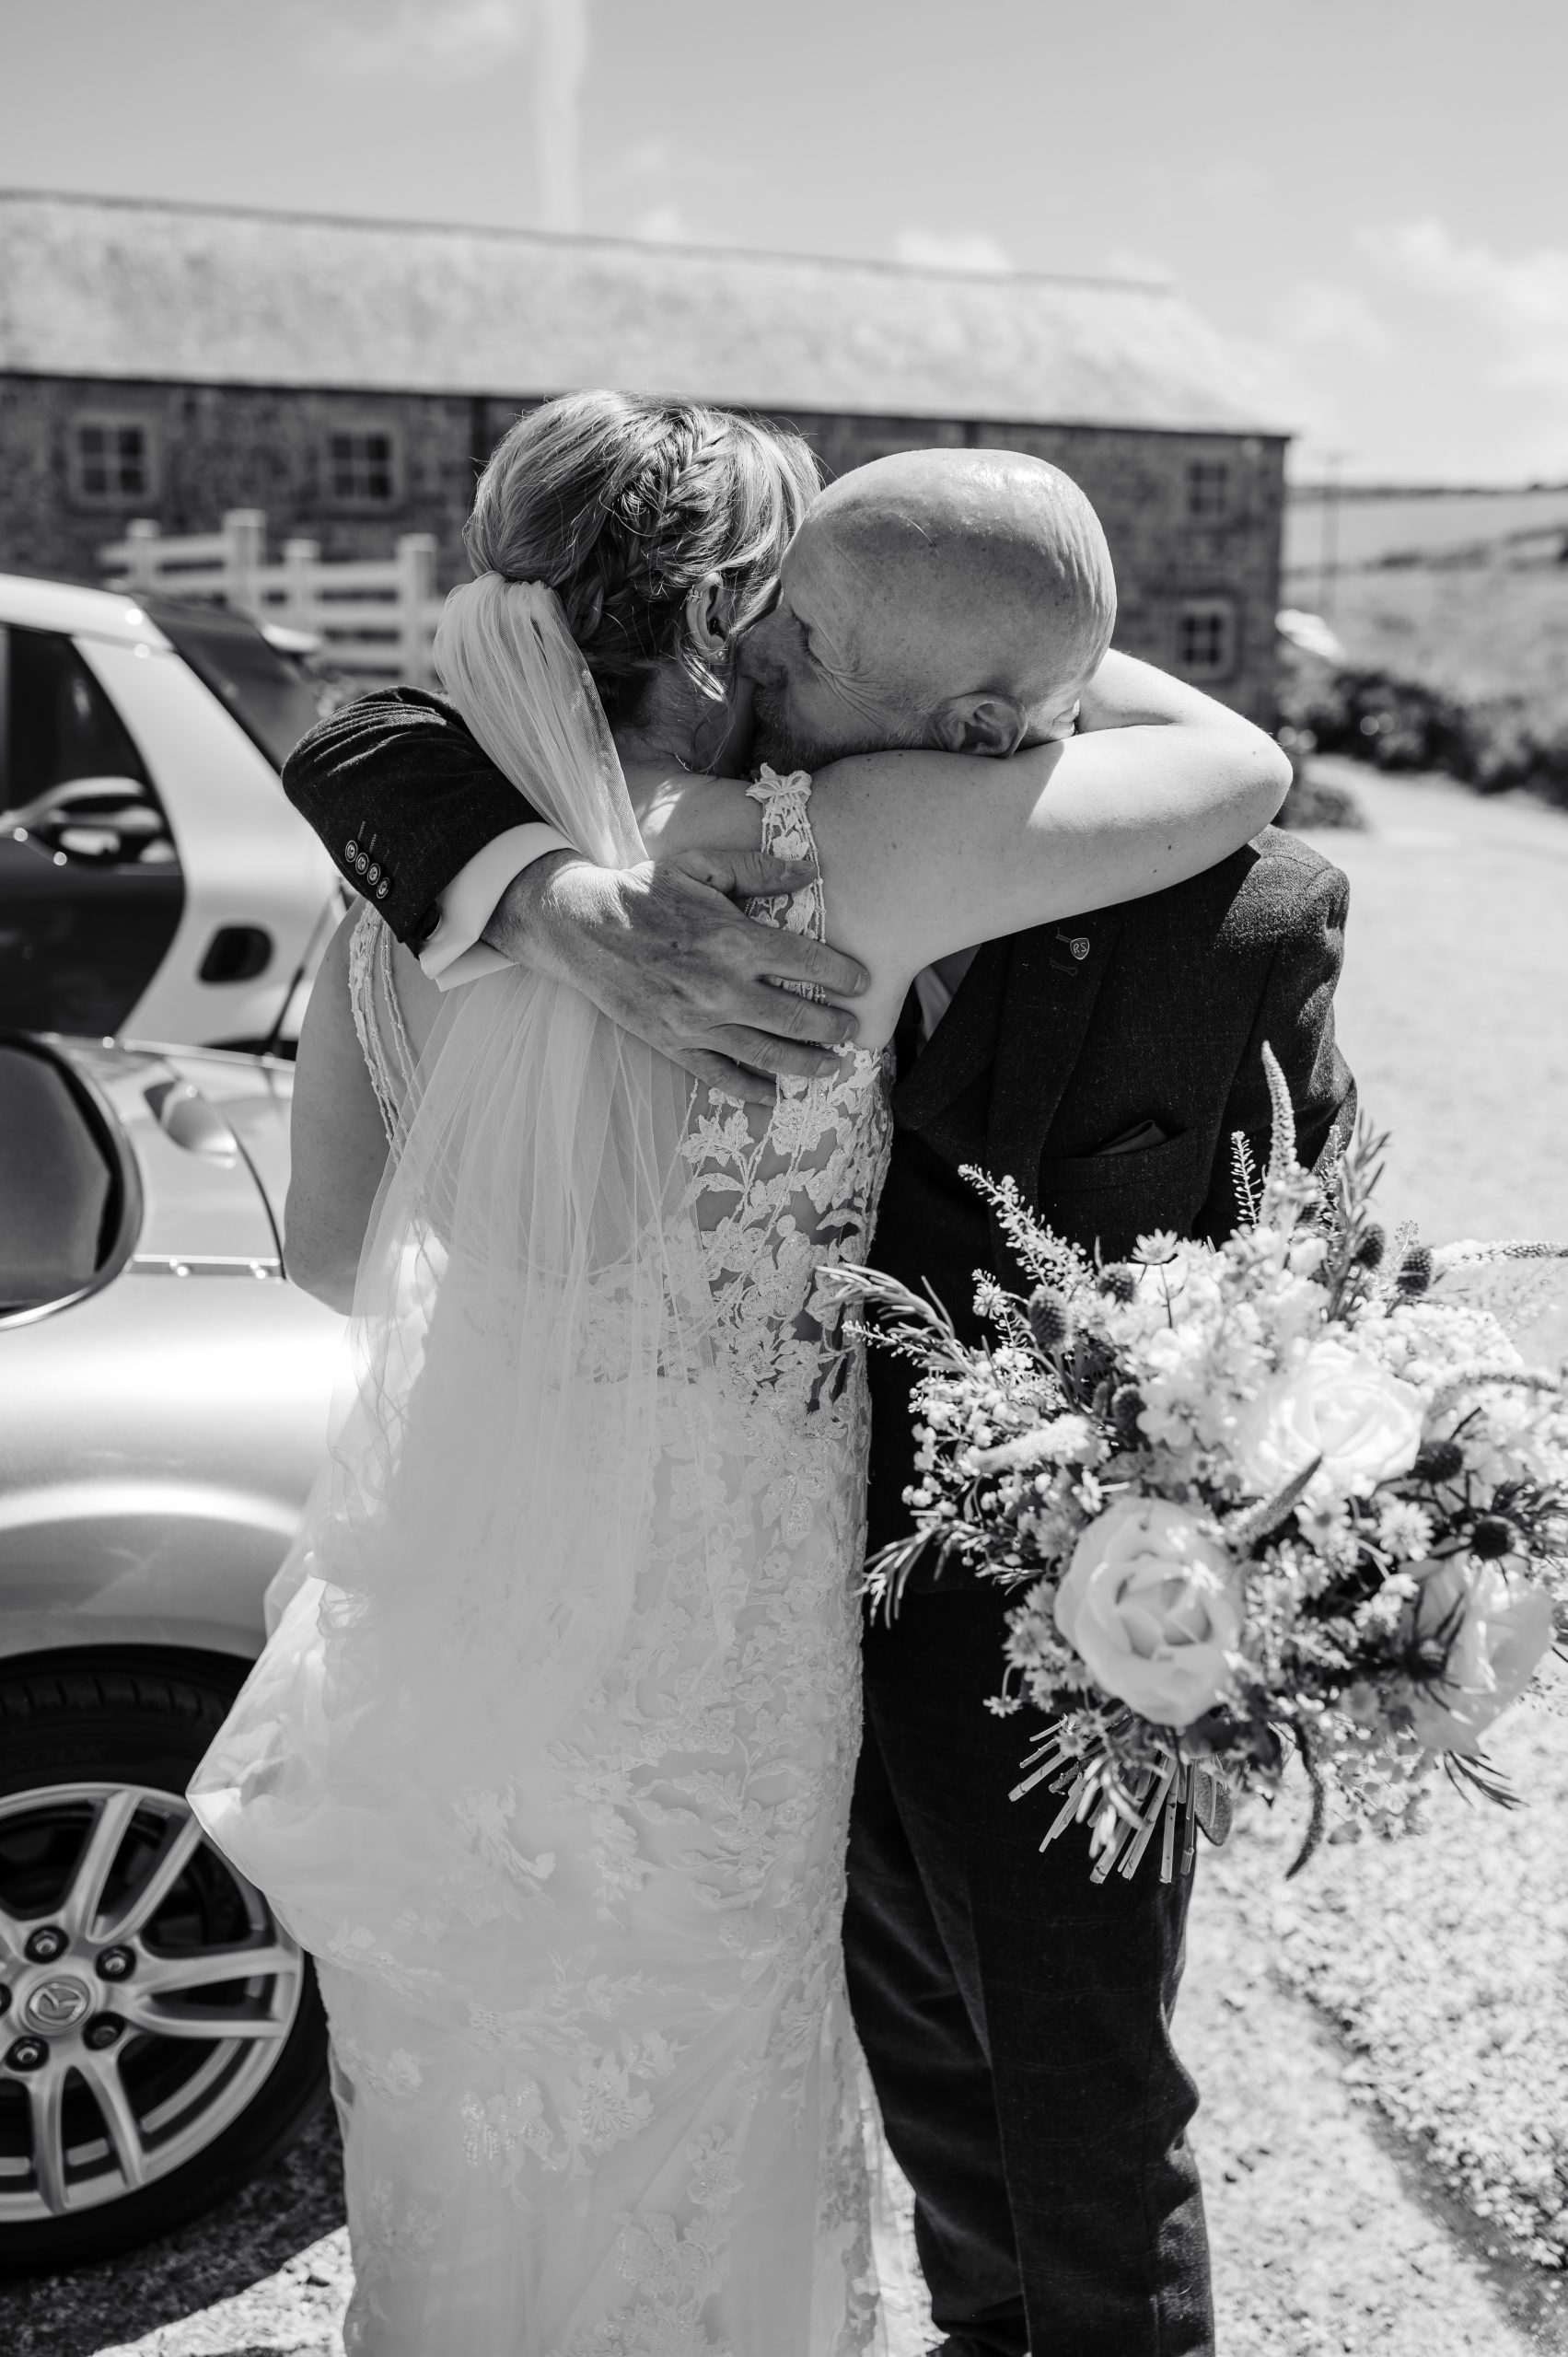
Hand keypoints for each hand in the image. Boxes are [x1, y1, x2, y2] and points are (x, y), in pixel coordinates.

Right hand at [484, 848, 869, 1104]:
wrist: (579, 926)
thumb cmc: (642, 892)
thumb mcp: (698, 866)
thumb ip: (755, 868)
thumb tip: (808, 870)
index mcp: (733, 939)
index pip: (807, 964)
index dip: (843, 977)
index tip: (862, 983)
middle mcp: (721, 986)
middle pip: (797, 1019)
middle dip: (833, 1028)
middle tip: (853, 1031)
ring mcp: (696, 1021)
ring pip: (766, 1055)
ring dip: (805, 1066)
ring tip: (830, 1068)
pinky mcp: (673, 1043)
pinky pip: (719, 1076)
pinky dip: (750, 1091)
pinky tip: (773, 1096)